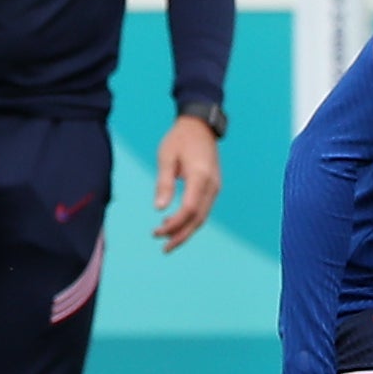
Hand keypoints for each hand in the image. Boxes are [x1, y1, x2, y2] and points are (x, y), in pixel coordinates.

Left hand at [152, 115, 223, 250]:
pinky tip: (176, 222)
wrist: (200, 125)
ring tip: (167, 239)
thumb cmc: (180, 139)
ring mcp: (215, 186)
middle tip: (163, 247)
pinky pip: (204, 208)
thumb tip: (159, 208)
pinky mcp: (213, 186)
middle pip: (199, 218)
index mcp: (200, 177)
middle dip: (181, 235)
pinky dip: (191, 220)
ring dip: (186, 230)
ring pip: (203, 216)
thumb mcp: (166, 157)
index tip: (157, 232)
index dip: (174, 224)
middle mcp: (212, 185)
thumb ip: (163, 183)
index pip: (189, 209)